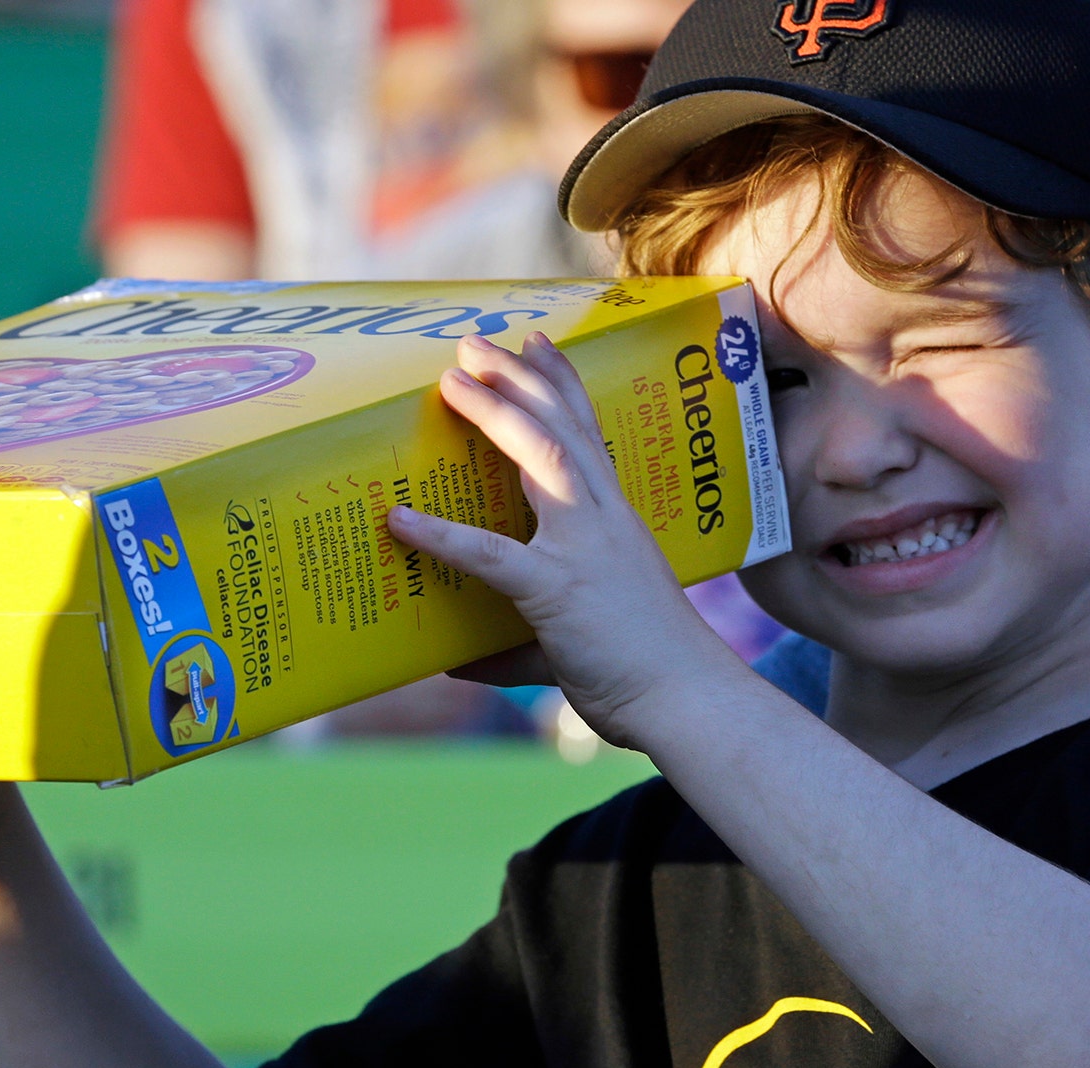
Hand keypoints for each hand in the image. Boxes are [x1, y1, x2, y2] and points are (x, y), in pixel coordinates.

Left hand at [388, 333, 724, 746]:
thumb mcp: (571, 640)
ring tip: (456, 379)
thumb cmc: (642, 672)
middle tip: (478, 343)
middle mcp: (604, 520)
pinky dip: (442, 535)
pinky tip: (402, 520)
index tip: (540, 344)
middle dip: (520, 378)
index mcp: (616, 522)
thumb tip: (454, 661)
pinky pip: (490, 555)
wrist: (687, 702)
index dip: (563, 385)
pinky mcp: (556, 589)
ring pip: (542, 458)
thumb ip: (509, 646)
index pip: (589, 435)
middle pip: (562, 428)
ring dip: (497, 412)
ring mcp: (583, 548)